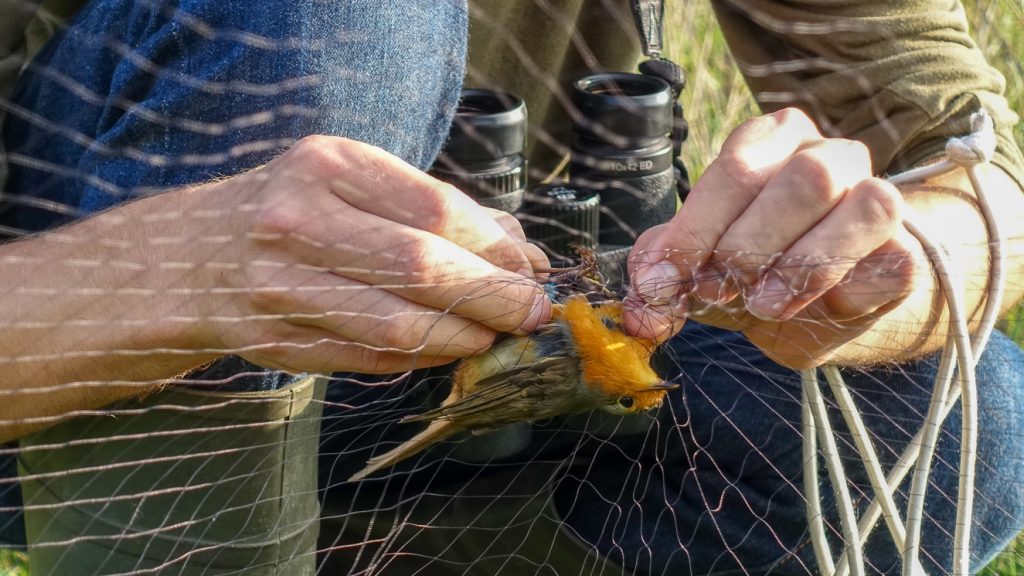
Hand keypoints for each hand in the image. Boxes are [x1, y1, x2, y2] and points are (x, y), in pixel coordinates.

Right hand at [191, 135, 550, 373]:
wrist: (185, 257)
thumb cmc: (291, 209)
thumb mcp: (353, 182)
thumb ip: (438, 211)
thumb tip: (523, 254)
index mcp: (326, 166)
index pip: (434, 210)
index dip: (496, 248)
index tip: (532, 270)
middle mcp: (295, 222)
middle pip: (421, 268)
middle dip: (494, 298)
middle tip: (533, 314)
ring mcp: (278, 288)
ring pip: (397, 328)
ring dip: (463, 338)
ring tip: (494, 336)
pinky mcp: (276, 344)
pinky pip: (370, 361)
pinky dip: (421, 359)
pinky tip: (444, 348)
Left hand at [623, 108, 922, 368]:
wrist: (836, 303)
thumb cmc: (761, 268)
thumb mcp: (701, 267)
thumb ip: (666, 278)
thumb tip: (639, 314)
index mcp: (772, 141)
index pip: (736, 169)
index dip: (694, 230)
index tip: (662, 281)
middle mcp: (830, 155)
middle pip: (800, 179)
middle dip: (747, 244)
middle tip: (715, 291)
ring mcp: (877, 196)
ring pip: (859, 205)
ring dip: (801, 263)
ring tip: (761, 303)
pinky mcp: (907, 249)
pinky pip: (886, 260)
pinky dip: (842, 290)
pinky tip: (814, 309)